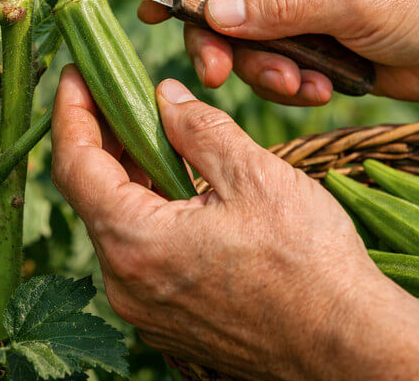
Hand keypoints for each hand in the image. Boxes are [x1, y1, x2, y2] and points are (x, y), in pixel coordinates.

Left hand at [50, 65, 418, 380]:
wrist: (348, 346)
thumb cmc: (309, 264)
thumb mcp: (254, 176)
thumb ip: (199, 128)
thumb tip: (164, 97)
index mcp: (136, 243)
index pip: (75, 164)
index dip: (71, 110)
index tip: (75, 73)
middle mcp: (126, 284)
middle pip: (91, 195)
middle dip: (101, 138)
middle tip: (116, 91)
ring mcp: (146, 309)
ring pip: (117, 225)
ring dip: (128, 175)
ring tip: (149, 130)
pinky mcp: (170, 321)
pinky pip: (141, 255)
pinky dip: (148, 211)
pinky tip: (176, 185)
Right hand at [139, 0, 418, 104]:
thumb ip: (279, 7)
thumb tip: (211, 14)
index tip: (156, 9)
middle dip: (217, 38)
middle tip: (216, 73)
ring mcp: (304, 8)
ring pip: (246, 40)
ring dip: (262, 69)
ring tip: (300, 83)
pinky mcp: (316, 46)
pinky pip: (276, 67)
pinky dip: (289, 84)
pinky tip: (322, 89)